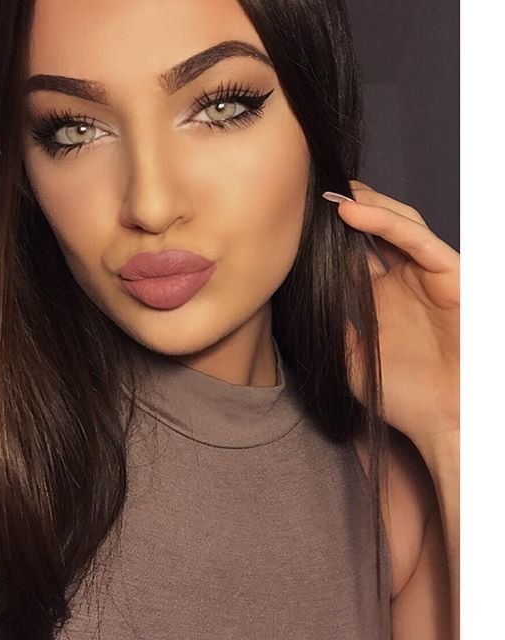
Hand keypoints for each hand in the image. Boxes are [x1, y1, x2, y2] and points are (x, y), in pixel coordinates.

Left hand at [327, 180, 459, 450]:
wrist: (443, 422)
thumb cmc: (401, 395)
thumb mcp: (350, 357)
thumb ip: (331, 325)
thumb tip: (300, 300)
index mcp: (379, 297)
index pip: (352, 253)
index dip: (327, 235)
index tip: (295, 220)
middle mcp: (404, 280)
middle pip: (375, 230)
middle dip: (346, 209)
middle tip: (310, 194)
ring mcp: (428, 276)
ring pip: (398, 225)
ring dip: (365, 206)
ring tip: (328, 195)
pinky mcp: (451, 276)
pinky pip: (419, 242)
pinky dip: (387, 224)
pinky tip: (353, 213)